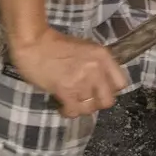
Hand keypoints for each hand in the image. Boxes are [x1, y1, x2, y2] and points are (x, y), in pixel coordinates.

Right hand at [8, 29, 129, 117]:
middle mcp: (96, 69)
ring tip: (72, 102)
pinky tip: (63, 107)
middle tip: (86, 99)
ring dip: (81, 107)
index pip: (121, 83)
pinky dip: (68, 112)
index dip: (111, 90)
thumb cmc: (57, 44)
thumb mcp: (85, 48)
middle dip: (97, 102)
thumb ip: (97, 64)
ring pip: (90, 108)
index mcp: (103, 56)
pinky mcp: (66, 91)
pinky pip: (74, 111)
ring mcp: (82, 81)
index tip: (101, 90)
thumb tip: (102, 82)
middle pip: (108, 100)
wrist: (34, 43)